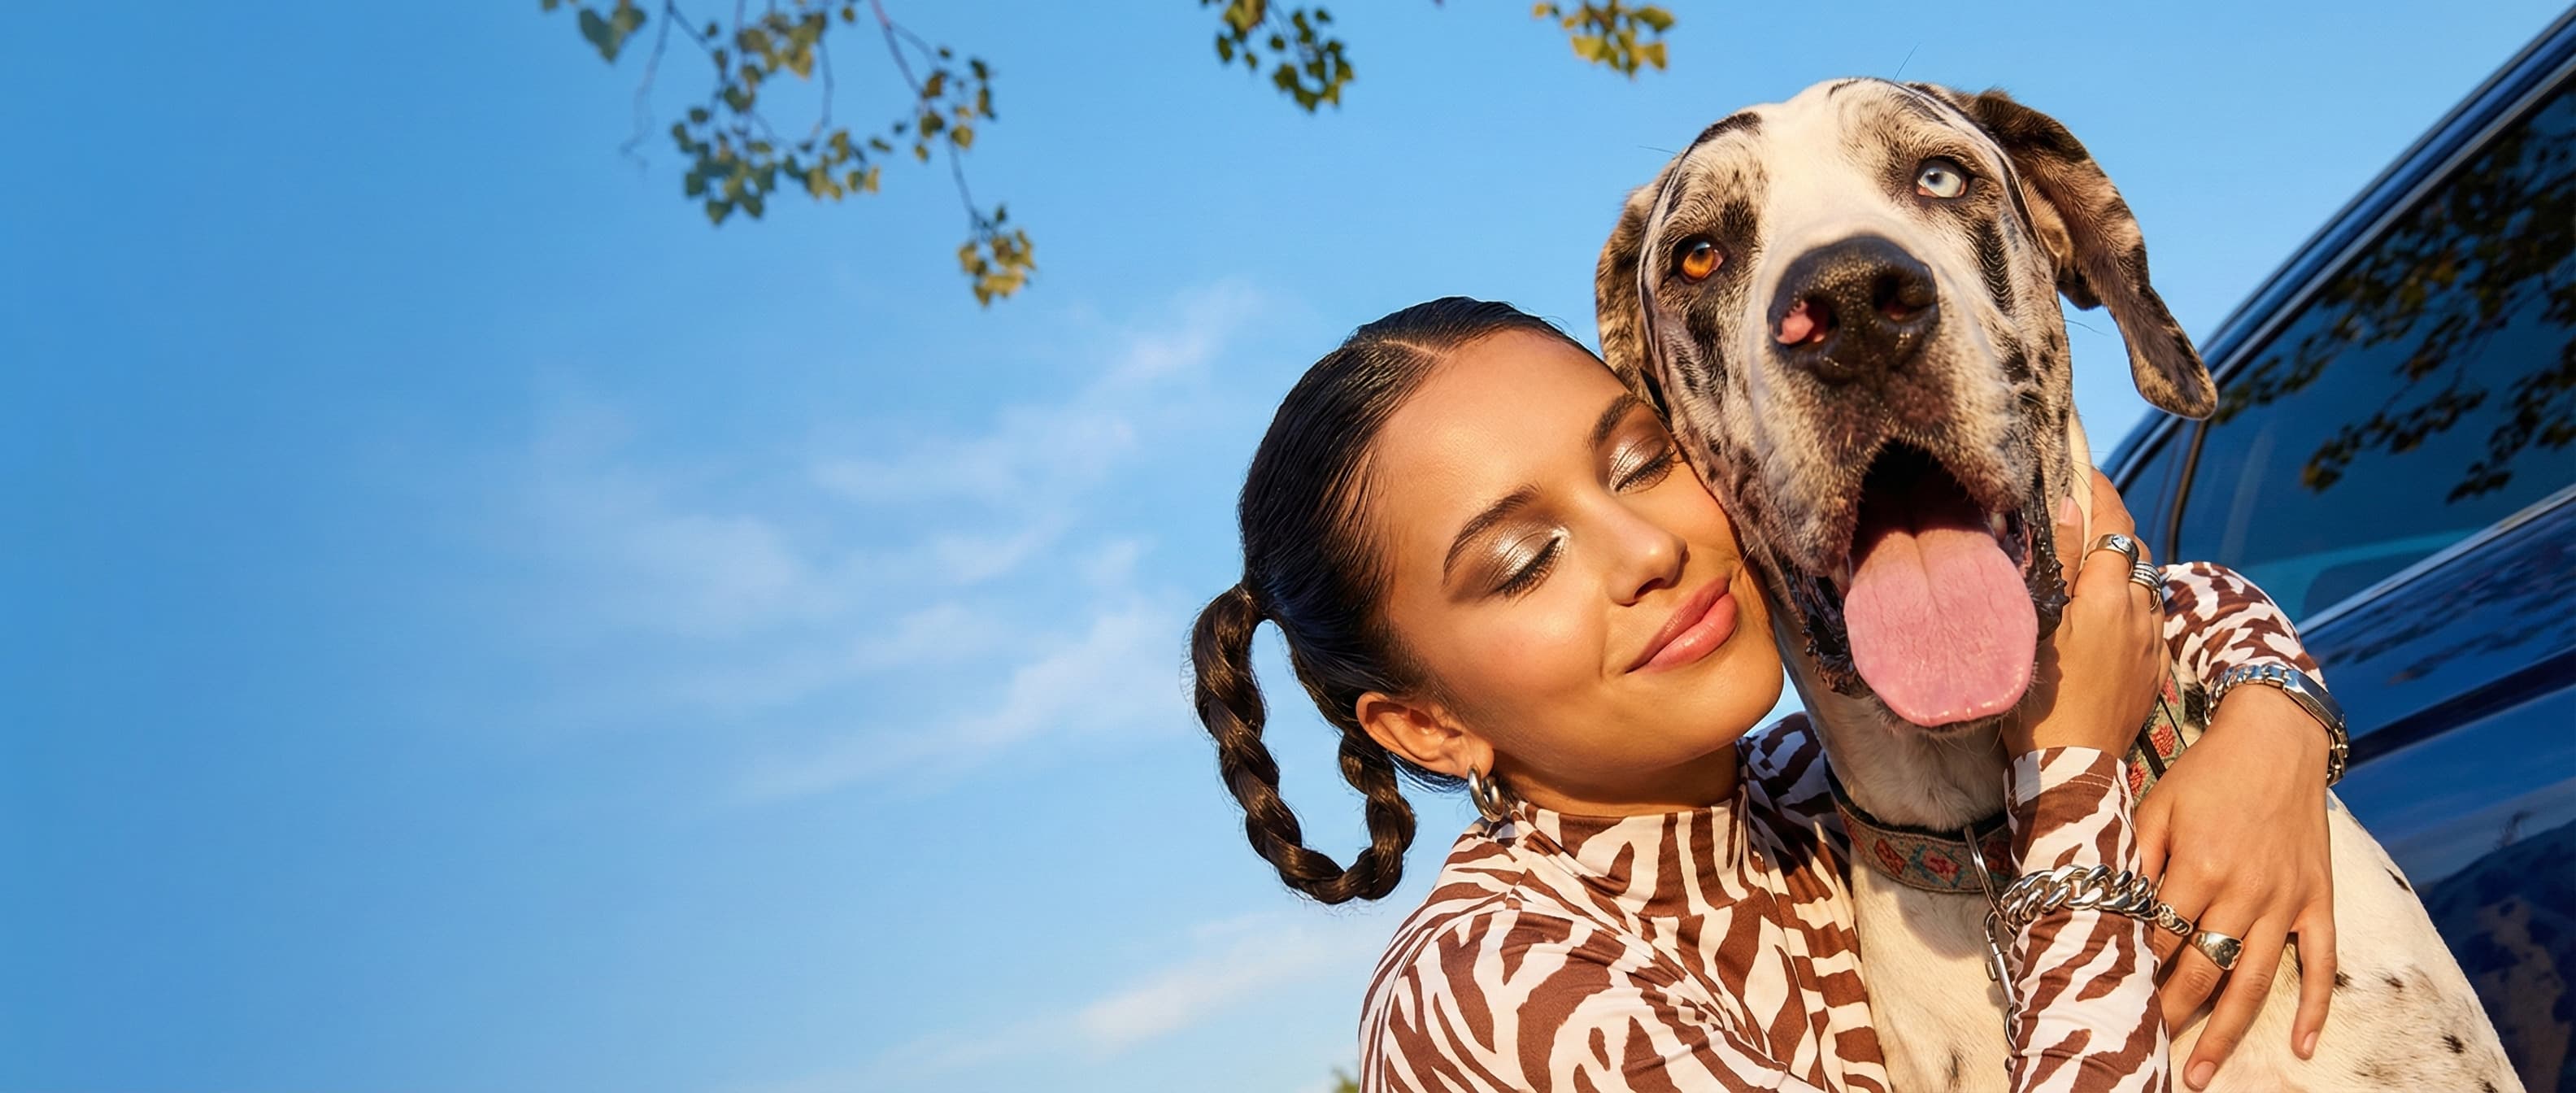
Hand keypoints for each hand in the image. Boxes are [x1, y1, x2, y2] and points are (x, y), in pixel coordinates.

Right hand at [2005, 470, 2165, 755]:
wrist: (2071, 767)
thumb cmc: (2039, 699)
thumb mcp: (2034, 624)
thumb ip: (2058, 564)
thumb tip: (2071, 508)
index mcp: (2108, 595)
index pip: (2113, 523)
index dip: (2100, 491)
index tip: (2083, 470)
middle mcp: (2140, 613)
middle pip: (2134, 549)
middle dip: (2111, 525)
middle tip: (2078, 515)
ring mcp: (2152, 644)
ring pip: (2146, 585)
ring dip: (2122, 566)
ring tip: (2091, 565)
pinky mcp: (2155, 671)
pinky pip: (2151, 621)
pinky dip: (2132, 604)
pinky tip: (2110, 615)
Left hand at [2137, 685, 2336, 1087]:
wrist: (2276, 740)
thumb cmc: (2207, 774)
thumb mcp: (2157, 805)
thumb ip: (2137, 859)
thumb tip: (2115, 910)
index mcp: (2199, 867)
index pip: (2158, 939)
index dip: (2134, 974)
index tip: (2112, 1003)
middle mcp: (2245, 892)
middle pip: (2202, 972)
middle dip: (2171, 1017)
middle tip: (2146, 1054)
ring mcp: (2286, 901)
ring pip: (2253, 982)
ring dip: (2227, 1031)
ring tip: (2203, 1072)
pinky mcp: (2318, 901)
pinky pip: (2321, 965)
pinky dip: (2314, 1008)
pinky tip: (2301, 1045)